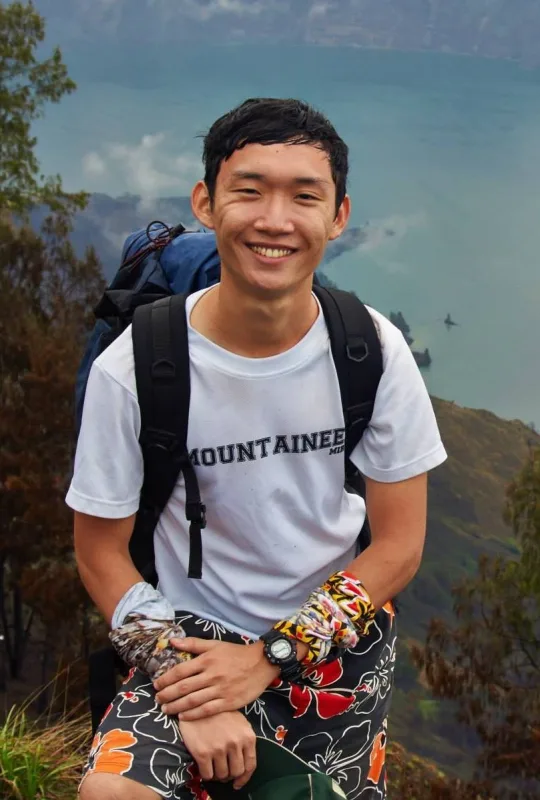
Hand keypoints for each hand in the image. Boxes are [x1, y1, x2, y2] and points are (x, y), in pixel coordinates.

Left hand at [154, 638, 278, 719]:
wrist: (262, 663)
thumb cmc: (236, 653)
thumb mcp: (215, 644)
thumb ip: (193, 644)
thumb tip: (172, 641)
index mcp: (207, 660)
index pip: (180, 671)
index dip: (166, 679)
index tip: (156, 685)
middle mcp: (212, 675)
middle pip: (183, 687)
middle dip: (167, 695)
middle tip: (157, 699)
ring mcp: (220, 690)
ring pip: (193, 700)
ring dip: (176, 706)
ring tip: (165, 710)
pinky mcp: (229, 702)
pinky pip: (207, 710)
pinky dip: (193, 714)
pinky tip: (183, 717)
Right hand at [179, 710, 256, 788]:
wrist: (195, 703)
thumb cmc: (218, 712)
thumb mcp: (239, 721)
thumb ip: (244, 739)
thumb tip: (245, 763)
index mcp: (247, 735)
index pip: (250, 765)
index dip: (244, 778)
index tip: (238, 783)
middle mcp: (235, 743)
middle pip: (236, 772)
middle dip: (230, 775)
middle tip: (223, 772)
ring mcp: (219, 748)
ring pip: (222, 775)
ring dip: (217, 775)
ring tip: (213, 767)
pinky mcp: (203, 753)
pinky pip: (208, 775)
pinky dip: (206, 774)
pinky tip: (204, 766)